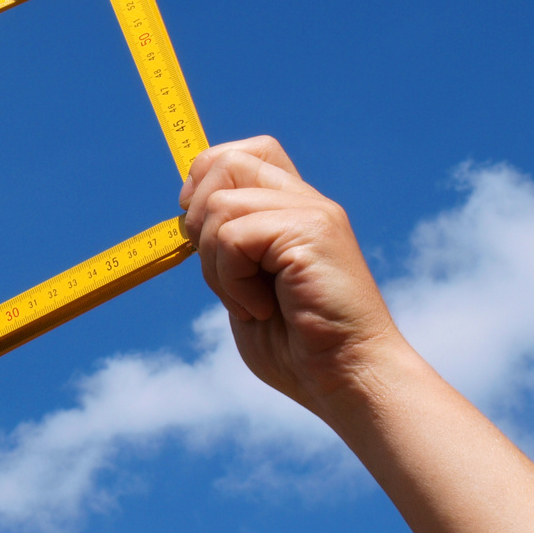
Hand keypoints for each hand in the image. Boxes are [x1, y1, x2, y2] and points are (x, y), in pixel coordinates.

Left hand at [178, 136, 403, 418]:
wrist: (347, 380)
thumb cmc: (299, 349)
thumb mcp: (245, 287)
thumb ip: (225, 247)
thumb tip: (186, 215)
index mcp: (292, 210)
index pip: (242, 152)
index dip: (204, 181)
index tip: (199, 232)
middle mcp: (304, 201)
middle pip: (223, 161)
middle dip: (197, 217)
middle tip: (221, 272)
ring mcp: (311, 212)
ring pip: (220, 204)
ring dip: (214, 264)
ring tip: (249, 301)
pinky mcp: (312, 231)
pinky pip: (234, 237)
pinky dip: (231, 281)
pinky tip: (261, 309)